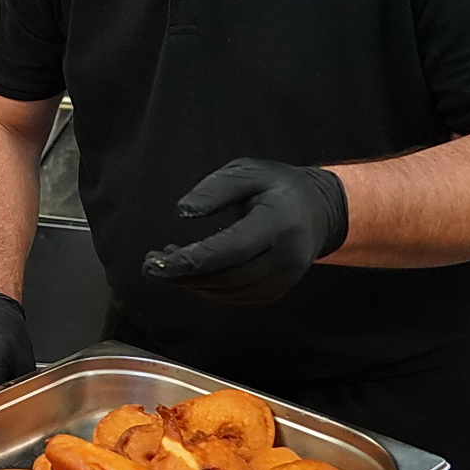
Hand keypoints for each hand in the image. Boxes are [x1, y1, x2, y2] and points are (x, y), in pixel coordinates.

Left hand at [142, 158, 347, 306]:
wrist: (319, 212)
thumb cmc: (276, 187)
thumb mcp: (247, 172)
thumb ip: (215, 189)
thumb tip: (183, 211)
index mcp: (278, 224)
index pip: (229, 250)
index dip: (190, 260)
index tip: (154, 262)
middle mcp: (285, 258)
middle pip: (225, 277)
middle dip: (182, 274)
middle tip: (149, 264)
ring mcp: (283, 280)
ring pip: (227, 292)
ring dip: (190, 282)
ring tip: (164, 262)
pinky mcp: (275, 292)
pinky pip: (234, 297)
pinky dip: (206, 288)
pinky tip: (189, 272)